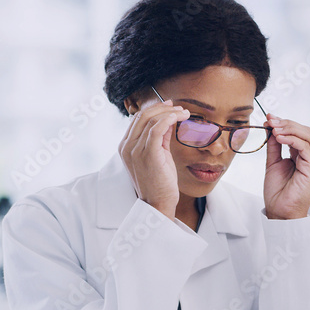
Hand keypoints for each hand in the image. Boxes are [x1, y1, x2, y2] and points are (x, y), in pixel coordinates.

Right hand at [118, 100, 190, 217]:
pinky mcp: (148, 154)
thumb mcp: (158, 155)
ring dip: (170, 112)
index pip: (137, 119)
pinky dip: (168, 119)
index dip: (155, 109)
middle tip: (180, 107)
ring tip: (184, 112)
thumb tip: (168, 120)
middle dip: (163, 108)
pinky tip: (179, 117)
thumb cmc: (159, 181)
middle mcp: (126, 146)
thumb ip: (160, 138)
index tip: (170, 106)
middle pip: (142, 115)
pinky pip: (156, 129)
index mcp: (125, 146)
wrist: (158, 203)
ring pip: (150, 120)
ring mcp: (135, 150)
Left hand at [263, 115, 309, 219]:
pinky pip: (305, 147)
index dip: (284, 123)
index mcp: (303, 156)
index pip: (298, 132)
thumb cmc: (278, 192)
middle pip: (305, 131)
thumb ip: (274, 146)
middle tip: (271, 120)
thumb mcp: (272, 163)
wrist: (280, 212)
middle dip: (287, 123)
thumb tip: (271, 128)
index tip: (269, 118)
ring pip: (308, 135)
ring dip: (289, 128)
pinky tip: (279, 137)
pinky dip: (292, 139)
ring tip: (274, 128)